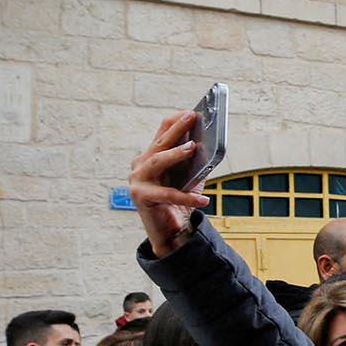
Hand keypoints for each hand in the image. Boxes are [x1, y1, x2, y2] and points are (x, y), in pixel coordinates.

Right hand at [129, 111, 209, 257]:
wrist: (170, 232)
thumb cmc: (178, 203)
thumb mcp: (188, 178)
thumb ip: (193, 161)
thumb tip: (207, 141)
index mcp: (150, 157)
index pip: (161, 132)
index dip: (176, 121)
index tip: (191, 112)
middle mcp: (140, 165)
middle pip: (159, 143)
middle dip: (176, 129)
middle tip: (191, 117)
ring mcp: (137, 181)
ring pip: (157, 162)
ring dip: (175, 153)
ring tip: (192, 147)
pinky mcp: (141, 197)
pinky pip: (167, 194)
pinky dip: (187, 197)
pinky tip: (203, 199)